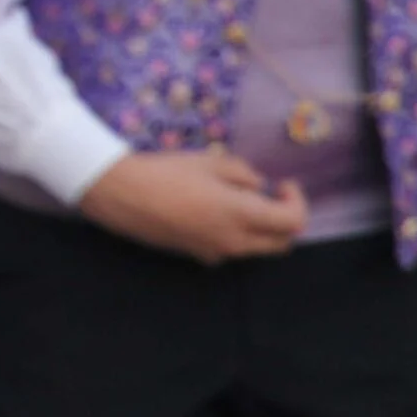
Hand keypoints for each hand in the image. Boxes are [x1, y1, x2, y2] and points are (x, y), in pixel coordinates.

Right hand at [76, 149, 307, 264]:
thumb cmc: (165, 172)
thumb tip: (257, 186)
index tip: (282, 184)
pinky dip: (236, 235)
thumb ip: (243, 174)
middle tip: (271, 197)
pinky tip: (212, 214)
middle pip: (282, 243)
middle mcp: (234, 241)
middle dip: (285, 220)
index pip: (293, 221)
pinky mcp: (196, 255)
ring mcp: (215, 252)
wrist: (120, 194)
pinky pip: (230, 250)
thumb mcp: (209, 161)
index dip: (296, 201)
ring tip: (239, 203)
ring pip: (257, 249)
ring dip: (261, 229)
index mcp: (241, 215)